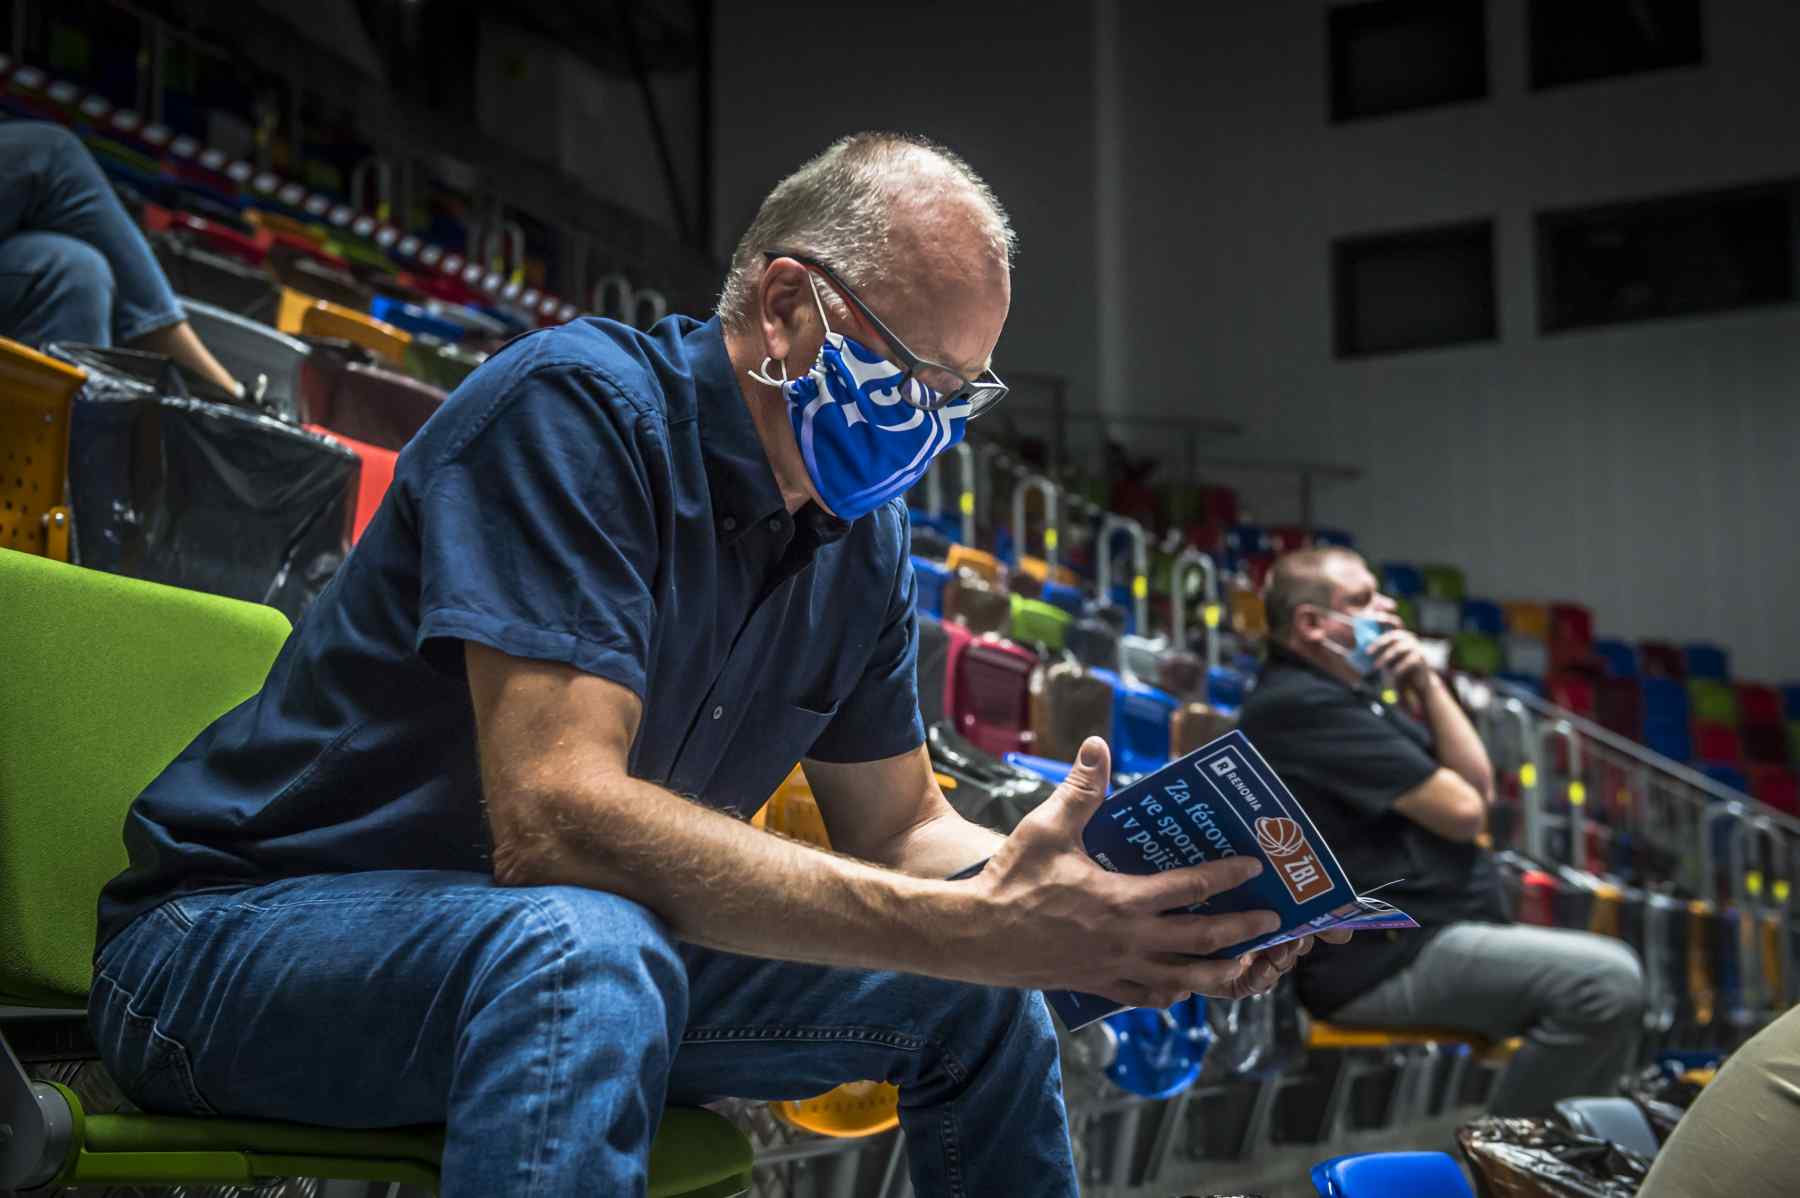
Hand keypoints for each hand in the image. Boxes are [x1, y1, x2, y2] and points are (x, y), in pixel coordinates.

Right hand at [971, 737, 1286, 1008]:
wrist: (976, 935)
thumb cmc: (1011, 879)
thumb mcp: (1047, 828)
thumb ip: (1081, 790)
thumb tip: (1097, 745)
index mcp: (1121, 899)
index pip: (1191, 888)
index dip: (1228, 876)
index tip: (1254, 866)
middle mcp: (1127, 939)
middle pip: (1202, 941)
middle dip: (1244, 932)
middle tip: (1273, 924)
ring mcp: (1115, 967)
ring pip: (1182, 980)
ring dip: (1219, 974)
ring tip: (1246, 967)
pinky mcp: (1097, 985)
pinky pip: (1146, 997)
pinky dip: (1171, 994)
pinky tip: (1181, 988)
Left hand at [1368, 627, 1433, 691]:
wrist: (1416, 683)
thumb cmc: (1397, 669)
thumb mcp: (1385, 659)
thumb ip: (1376, 652)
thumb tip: (1358, 647)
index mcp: (1398, 636)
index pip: (1389, 625)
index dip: (1380, 621)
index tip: (1366, 622)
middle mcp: (1408, 638)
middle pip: (1392, 637)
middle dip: (1378, 644)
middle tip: (1367, 653)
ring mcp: (1416, 647)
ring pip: (1398, 649)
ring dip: (1385, 658)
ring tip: (1376, 666)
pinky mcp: (1421, 658)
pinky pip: (1409, 660)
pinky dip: (1399, 667)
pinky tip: (1393, 673)